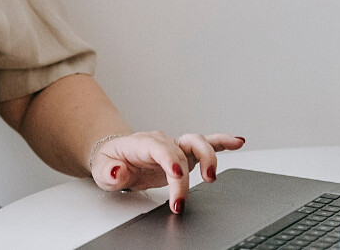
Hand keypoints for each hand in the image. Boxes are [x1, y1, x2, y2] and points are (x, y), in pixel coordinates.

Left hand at [89, 131, 245, 212]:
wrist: (116, 156)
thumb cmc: (111, 161)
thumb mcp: (102, 170)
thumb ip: (110, 172)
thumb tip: (118, 171)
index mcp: (142, 143)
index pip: (160, 149)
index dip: (171, 161)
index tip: (177, 176)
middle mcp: (162, 142)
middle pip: (181, 150)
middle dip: (186, 174)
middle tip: (183, 198)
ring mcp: (175, 147)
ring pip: (198, 143)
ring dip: (210, 157)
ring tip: (212, 177)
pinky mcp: (185, 155)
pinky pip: (207, 145)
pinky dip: (223, 143)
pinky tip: (238, 142)